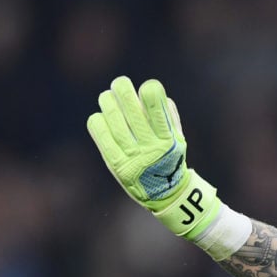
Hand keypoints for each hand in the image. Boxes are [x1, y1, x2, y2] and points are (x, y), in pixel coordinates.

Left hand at [87, 76, 219, 236]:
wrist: (164, 194)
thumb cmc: (170, 160)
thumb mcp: (178, 140)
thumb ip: (168, 116)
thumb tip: (155, 91)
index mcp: (169, 141)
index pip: (159, 113)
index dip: (152, 95)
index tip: (149, 85)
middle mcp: (151, 149)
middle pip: (132, 113)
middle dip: (124, 92)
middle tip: (120, 82)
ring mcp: (132, 158)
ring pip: (114, 121)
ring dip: (108, 103)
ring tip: (107, 96)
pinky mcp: (117, 165)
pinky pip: (102, 137)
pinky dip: (99, 123)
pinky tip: (100, 116)